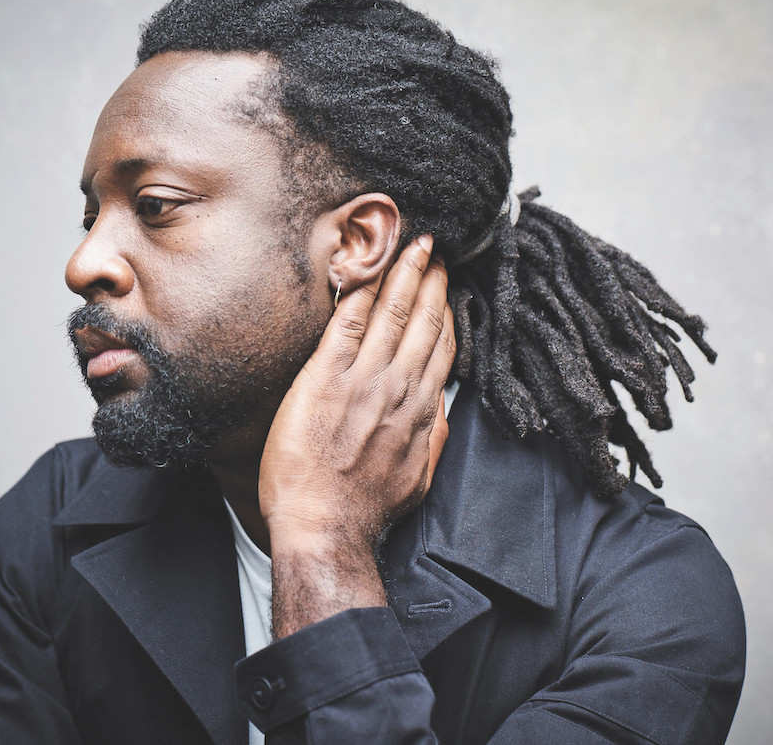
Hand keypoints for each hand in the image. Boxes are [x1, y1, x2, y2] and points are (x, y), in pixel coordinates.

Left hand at [259, 234, 454, 634]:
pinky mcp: (324, 380)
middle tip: (435, 247)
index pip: (440, 348)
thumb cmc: (365, 510)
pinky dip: (360, 293)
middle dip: (431, 279)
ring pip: (391, 315)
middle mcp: (397, 389)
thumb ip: (432, 439)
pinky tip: (367, 267)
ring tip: (412, 244)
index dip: (446, 311)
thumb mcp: (417, 479)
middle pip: (422, 322)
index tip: (448, 286)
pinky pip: (346, 325)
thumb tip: (441, 412)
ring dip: (404, 274)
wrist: (324, 528)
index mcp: (420, 412)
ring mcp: (362, 382)